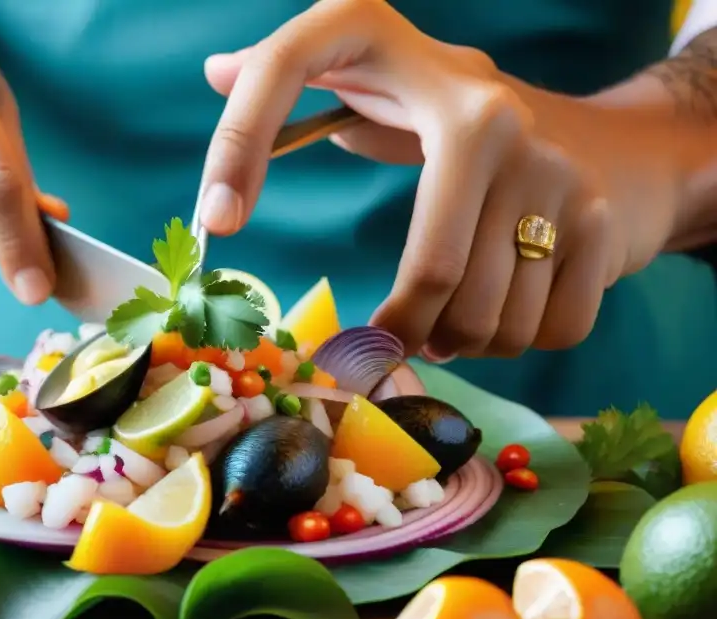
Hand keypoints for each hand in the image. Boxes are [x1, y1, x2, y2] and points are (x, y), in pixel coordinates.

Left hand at [198, 0, 677, 357]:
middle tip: (391, 340)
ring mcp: (554, 166)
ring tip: (448, 326)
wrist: (615, 145)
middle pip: (432, 274)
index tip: (217, 221)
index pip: (287, 69)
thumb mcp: (387, 84)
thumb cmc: (466, 127)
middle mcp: (485, 105)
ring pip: (489, 318)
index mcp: (409, 60)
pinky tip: (501, 321)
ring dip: (459, 346)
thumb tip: (214, 69)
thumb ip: (294, 77)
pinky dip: (516, 347)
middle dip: (403, 334)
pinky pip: (550, 330)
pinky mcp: (604, 221)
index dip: (237, 146)